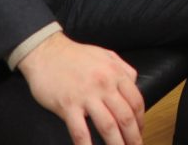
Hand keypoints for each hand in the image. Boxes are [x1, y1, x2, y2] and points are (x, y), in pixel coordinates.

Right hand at [17, 32, 143, 144]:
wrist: (46, 52)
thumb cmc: (75, 55)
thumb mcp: (105, 55)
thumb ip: (123, 68)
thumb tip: (134, 83)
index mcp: (115, 73)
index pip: (136, 101)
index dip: (141, 120)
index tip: (140, 131)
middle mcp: (104, 85)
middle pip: (125, 117)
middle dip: (133, 137)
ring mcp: (86, 96)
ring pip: (108, 126)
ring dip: (117, 144)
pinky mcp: (67, 105)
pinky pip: (80, 131)